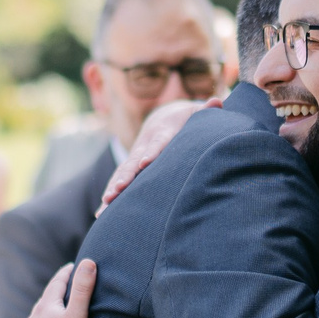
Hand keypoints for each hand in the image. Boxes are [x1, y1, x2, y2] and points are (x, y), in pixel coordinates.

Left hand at [18, 258, 94, 317]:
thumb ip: (82, 289)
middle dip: (53, 294)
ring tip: (51, 315)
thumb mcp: (77, 316)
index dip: (66, 274)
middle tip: (62, 288)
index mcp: (45, 309)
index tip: (71, 266)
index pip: (56, 284)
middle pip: (43, 302)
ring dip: (44, 316)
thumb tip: (88, 261)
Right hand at [99, 99, 213, 211]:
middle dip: (124, 177)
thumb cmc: (185, 120)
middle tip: (117, 190)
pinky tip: (101, 214)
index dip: (151, 152)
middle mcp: (143, 146)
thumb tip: (217, 103)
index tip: (145, 163)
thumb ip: (205, 111)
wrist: (162, 118)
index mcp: (161, 133)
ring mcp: (134, 157)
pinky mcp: (129, 169)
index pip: (157, 143)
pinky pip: (117, 183)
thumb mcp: (195, 113)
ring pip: (121, 174)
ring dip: (113, 188)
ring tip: (106, 204)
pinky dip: (109, 196)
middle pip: (132, 162)